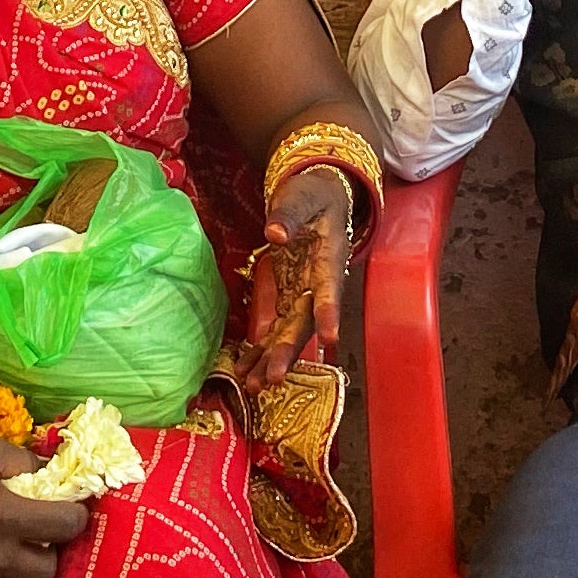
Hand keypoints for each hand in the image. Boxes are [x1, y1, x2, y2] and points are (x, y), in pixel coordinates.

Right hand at [0, 431, 91, 577]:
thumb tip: (54, 476)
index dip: (76, 516)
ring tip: (17, 549)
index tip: (70, 508)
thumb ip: (27, 463)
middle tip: (42, 532)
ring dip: (25, 571)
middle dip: (52, 549)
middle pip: (48, 570)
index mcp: (4, 514)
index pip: (66, 527)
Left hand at [242, 162, 355, 389]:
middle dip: (289, 351)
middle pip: (306, 322)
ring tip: (254, 385)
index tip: (330, 336)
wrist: (319, 196)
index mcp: (329, 258)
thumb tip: (276, 233)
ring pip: (290, 332)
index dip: (329, 312)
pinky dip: (262, 350)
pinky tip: (246, 372)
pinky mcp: (289, 297)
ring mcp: (304, 294)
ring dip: (273, 359)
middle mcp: (320, 284)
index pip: (331, 288)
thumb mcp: (302, 194)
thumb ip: (289, 212)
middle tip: (273, 377)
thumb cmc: (313, 192)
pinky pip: (277, 328)